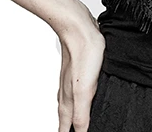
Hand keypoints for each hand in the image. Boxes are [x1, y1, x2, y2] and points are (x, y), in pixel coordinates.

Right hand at [56, 4, 106, 131]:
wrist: (79, 29)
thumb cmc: (83, 55)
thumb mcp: (84, 90)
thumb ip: (81, 115)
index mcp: (68, 104)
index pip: (65, 130)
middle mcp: (67, 96)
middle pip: (66, 122)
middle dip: (68, 131)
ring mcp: (72, 84)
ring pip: (71, 108)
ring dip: (73, 120)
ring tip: (77, 126)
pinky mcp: (80, 74)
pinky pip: (78, 94)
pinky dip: (80, 104)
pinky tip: (86, 101)